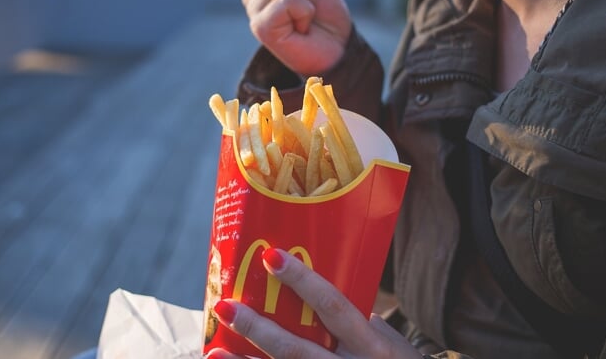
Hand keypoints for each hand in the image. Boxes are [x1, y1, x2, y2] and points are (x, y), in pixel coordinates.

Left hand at [206, 248, 421, 358]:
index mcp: (372, 346)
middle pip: (297, 350)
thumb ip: (358, 324)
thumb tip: (320, 300)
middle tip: (225, 306)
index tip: (270, 256)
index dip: (302, 282)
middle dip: (257, 328)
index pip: (334, 307)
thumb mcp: (392, 345)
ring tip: (213, 349)